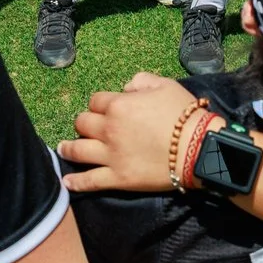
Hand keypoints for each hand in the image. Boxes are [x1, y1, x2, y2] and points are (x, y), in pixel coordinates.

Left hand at [59, 73, 195, 192]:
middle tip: (87, 128)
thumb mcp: (165, 85)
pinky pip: (90, 181)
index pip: (95, 101)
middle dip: (84, 123)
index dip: (99, 104)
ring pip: (78, 150)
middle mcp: (109, 129)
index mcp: (119, 105)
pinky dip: (76, 182)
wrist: (199, 148)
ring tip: (63, 149)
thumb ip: (141, 81)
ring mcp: (111, 155)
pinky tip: (66, 182)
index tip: (103, 109)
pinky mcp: (118, 178)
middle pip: (82, 123)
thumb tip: (126, 89)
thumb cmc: (185, 115)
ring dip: (68, 148)